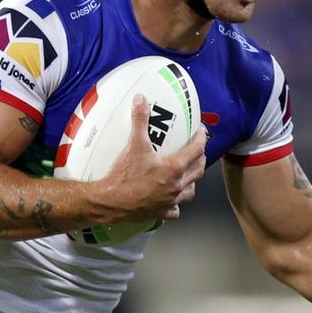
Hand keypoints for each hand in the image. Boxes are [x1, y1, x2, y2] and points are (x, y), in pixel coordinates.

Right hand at [94, 95, 206, 221]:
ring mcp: (170, 201)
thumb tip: (141, 99)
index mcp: (174, 168)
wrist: (111, 201)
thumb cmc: (124, 174)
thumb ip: (140, 120)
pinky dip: (175, 204)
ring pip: (189, 192)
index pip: (197, 150)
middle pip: (198, 171)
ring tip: (187, 175)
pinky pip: (175, 210)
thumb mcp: (134, 143)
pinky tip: (171, 200)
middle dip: (200, 159)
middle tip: (197, 151)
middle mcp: (177, 186)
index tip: (201, 132)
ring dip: (191, 182)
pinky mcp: (161, 213)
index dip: (201, 139)